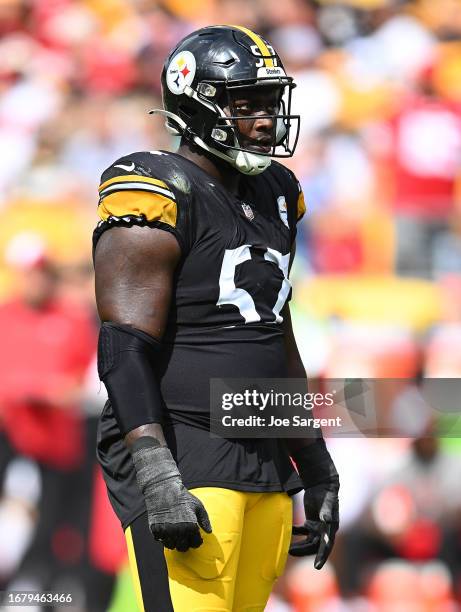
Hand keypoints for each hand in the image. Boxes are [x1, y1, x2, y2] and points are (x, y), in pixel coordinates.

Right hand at [131, 437, 211, 551]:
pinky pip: (161, 540)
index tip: (194, 537)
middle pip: (183, 548)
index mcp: (191, 526)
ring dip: (174, 541)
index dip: (196, 541)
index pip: (196, 543)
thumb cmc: (182, 496)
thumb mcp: (197, 505)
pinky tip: (166, 528)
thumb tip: (209, 531)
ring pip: (171, 546)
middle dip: (185, 543)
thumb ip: (204, 520)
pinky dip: (163, 537)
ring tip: (175, 532)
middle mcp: (179, 531)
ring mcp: (166, 532)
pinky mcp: (155, 530)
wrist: (163, 489)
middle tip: (184, 536)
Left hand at [289, 475, 338, 568]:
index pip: (327, 546)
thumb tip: (327, 520)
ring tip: (288, 547)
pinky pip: (303, 532)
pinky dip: (296, 532)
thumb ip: (327, 513)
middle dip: (303, 551)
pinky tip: (288, 530)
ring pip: (308, 541)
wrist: (321, 483)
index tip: (316, 566)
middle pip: (314, 546)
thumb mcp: (327, 504)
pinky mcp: (311, 521)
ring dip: (299, 545)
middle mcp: (325, 530)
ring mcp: (318, 526)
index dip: (322, 556)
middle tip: (291, 551)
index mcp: (331, 529)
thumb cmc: (326, 494)